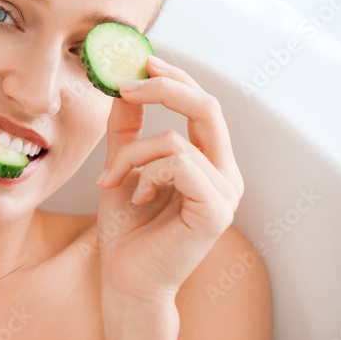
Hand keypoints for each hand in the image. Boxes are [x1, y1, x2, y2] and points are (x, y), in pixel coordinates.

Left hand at [94, 55, 243, 301]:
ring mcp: (226, 193)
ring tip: (114, 181)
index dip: (174, 78)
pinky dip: (146, 175)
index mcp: (210, 161)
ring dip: (132, 156)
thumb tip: (122, 86)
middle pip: (207, 107)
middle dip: (163, 88)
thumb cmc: (126, 226)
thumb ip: (128, 128)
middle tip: (125, 85)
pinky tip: (135, 198)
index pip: (202, 104)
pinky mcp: (216, 211)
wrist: (125, 276)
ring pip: (176, 141)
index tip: (140, 62)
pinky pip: (179, 166)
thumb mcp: (123, 165)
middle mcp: (225, 174)